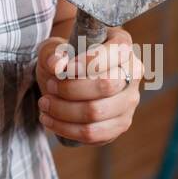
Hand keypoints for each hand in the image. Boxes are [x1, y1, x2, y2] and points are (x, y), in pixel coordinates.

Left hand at [34, 27, 143, 145]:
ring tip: (44, 104)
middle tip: (50, 86)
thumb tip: (56, 65)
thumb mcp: (53, 48)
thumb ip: (52, 53)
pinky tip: (49, 119)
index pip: (116, 53)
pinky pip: (94, 133)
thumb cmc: (64, 58)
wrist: (66, 79)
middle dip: (71, 89)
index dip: (89, 62)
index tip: (64, 70)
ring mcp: (129, 101)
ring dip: (64, 111)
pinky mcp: (121, 124)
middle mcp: (132, 73)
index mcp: (122, 45)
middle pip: (106, 86)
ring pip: (97, 112)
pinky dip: (66, 129)